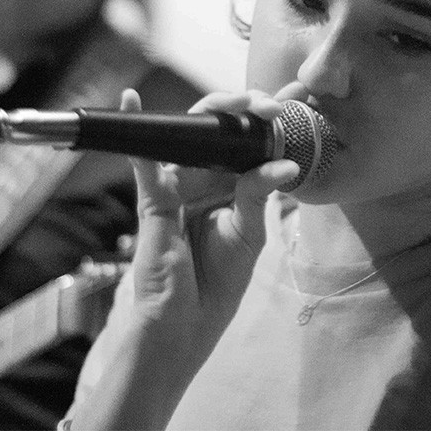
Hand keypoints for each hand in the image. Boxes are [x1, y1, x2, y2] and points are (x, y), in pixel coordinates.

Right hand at [123, 88, 298, 342]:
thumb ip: (257, 196)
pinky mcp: (153, 200)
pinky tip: (133, 100)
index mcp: (230, 187)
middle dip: (247, 107)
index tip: (298, 99)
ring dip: (214, 109)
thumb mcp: (247, 238)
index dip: (269, 120)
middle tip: (272, 102)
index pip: (249, 143)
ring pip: (189, 135)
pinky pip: (145, 162)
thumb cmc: (213, 288)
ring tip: (242, 99)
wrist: (177, 332)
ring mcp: (177, 185)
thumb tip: (284, 165)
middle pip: (219, 130)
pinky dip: (140, 136)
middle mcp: (203, 179)